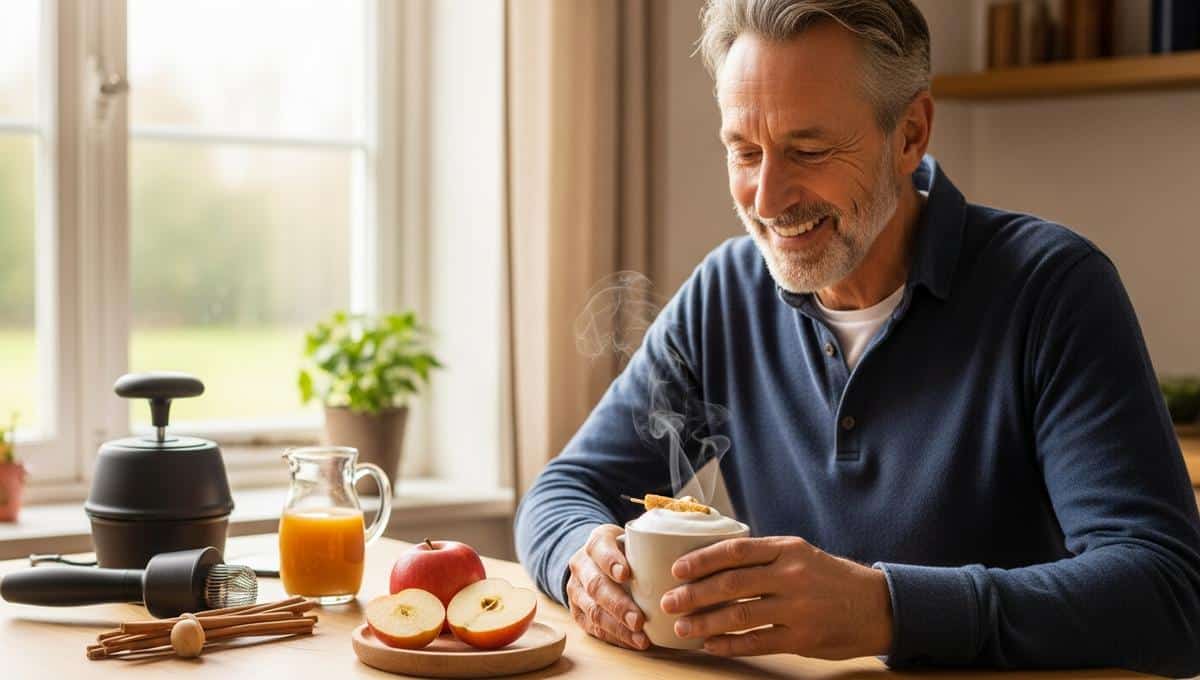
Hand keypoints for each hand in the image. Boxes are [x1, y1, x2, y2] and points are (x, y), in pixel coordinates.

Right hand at [566, 524, 649, 649]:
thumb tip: (687, 550)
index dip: (610, 561)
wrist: (597, 561)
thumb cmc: (627, 551)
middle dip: (618, 604)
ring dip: (618, 627)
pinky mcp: (578, 612)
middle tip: (638, 620)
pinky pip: (594, 628)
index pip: (599, 548)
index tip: (625, 574)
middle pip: (595, 585)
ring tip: (640, 638)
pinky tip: (634, 642)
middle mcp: (582, 565)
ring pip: (593, 611)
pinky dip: (616, 637)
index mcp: (596, 542)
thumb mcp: (635, 539)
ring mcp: (576, 590)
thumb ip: (654, 543)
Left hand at [659, 536, 892, 658]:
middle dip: (694, 594)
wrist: (877, 605)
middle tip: (669, 601)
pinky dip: (730, 645)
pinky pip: (758, 642)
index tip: (677, 569)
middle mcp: (791, 575)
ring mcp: (798, 608)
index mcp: (787, 549)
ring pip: (740, 615)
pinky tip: (711, 645)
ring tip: (683, 627)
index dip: (702, 560)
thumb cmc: (830, 577)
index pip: (735, 550)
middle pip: (731, 584)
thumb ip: (764, 557)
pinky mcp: (803, 637)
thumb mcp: (801, 553)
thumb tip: (714, 562)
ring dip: (706, 622)